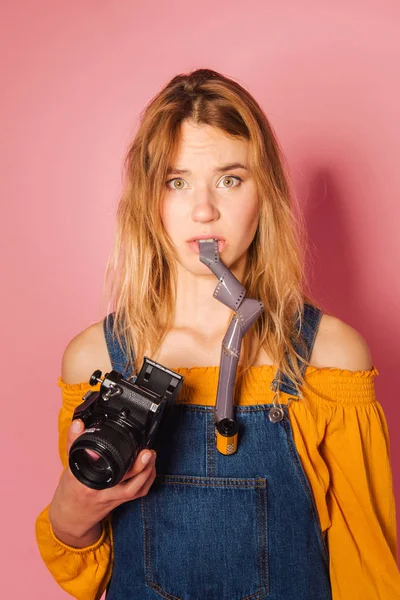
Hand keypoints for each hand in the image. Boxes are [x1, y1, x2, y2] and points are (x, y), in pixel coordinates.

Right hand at [48, 419, 156, 547]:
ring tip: (151, 455)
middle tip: (147, 451)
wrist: (69, 519)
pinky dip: (147, 481)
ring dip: (147, 473)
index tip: (126, 444)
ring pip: (134, 490)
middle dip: (138, 466)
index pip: (100, 468)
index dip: (116, 457)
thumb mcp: (70, 466)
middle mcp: (100, 492)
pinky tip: (151, 467)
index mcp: (85, 482)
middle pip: (123, 482)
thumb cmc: (69, 492)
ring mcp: (111, 499)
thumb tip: (78, 423)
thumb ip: (74, 443)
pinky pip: (137, 494)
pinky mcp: (120, 502)